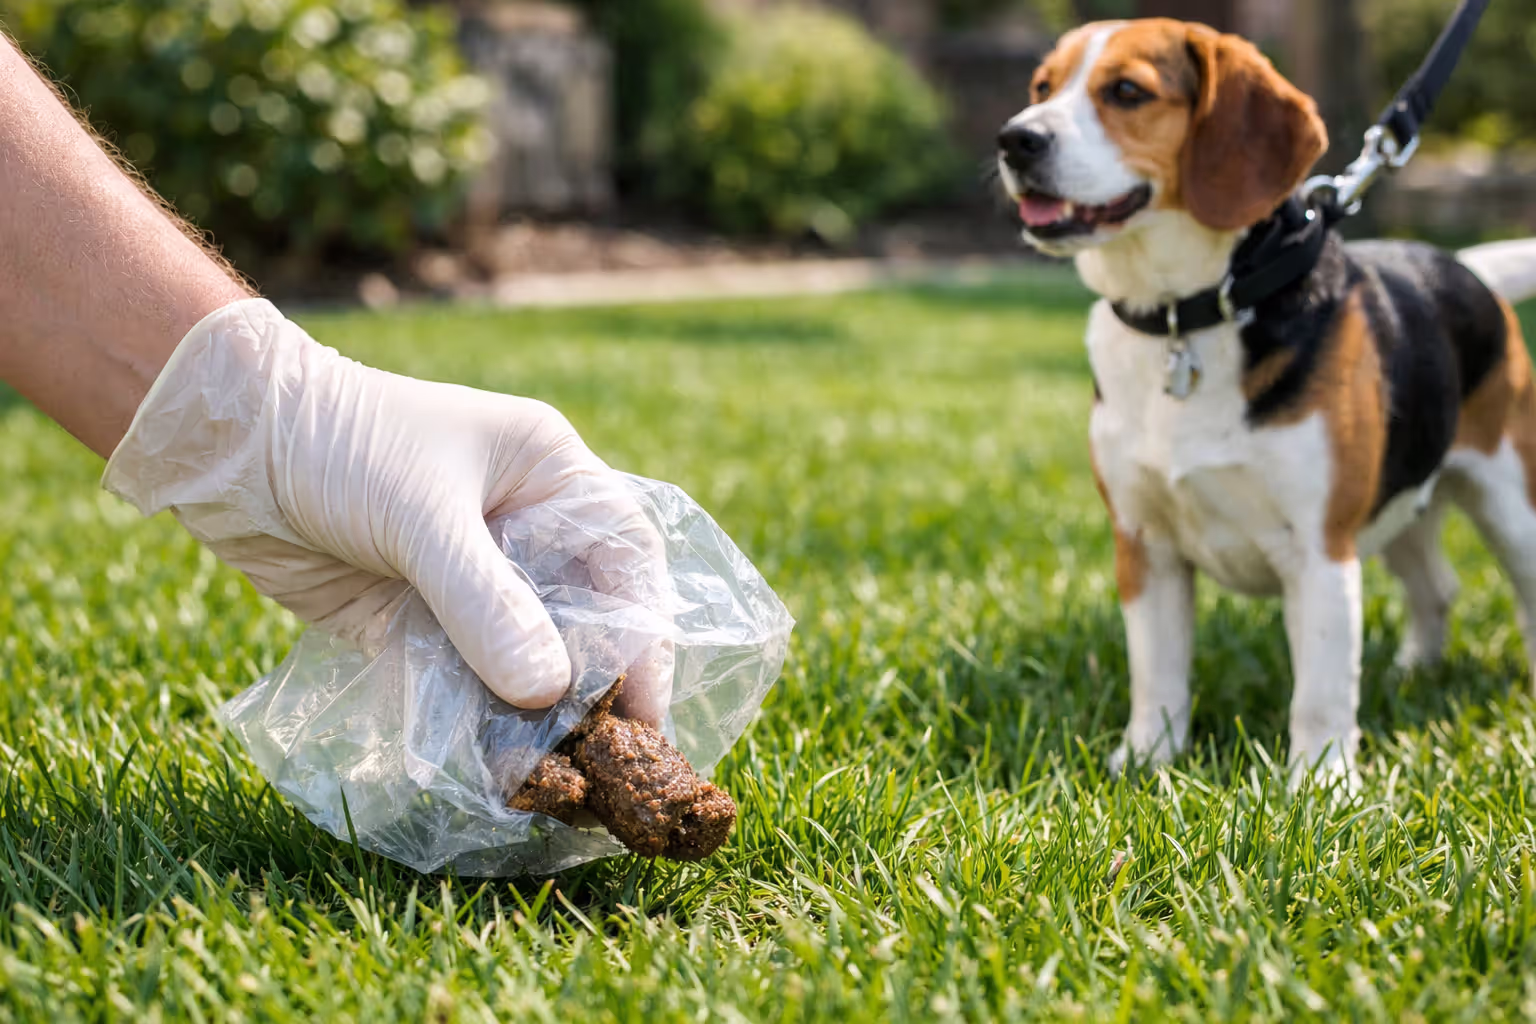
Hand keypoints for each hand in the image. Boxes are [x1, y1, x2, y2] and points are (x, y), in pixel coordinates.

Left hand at [103, 299, 672, 723]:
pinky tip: (497, 767)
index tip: (646, 705)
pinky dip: (481, 720)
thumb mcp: (421, 515)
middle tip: (610, 761)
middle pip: (585, 615)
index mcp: (549, 474)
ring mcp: (472, 579)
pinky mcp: (421, 620)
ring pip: (528, 656)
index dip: (643, 629)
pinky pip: (468, 678)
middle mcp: (524, 528)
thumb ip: (486, 603)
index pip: (624, 554)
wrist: (228, 446)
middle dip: (596, 684)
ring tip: (558, 780)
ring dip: (538, 713)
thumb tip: (547, 691)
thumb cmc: (341, 444)